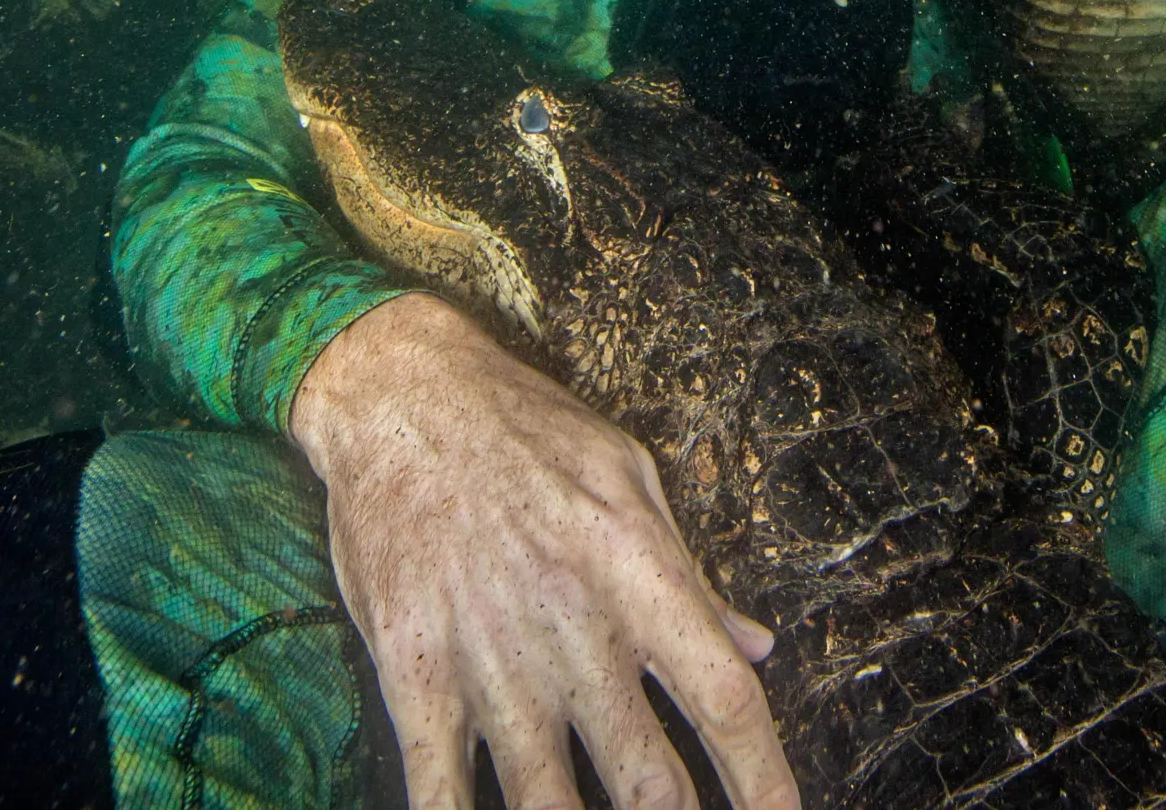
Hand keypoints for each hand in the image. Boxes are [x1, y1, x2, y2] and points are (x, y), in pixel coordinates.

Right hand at [289, 292, 796, 809]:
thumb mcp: (629, 478)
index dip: (765, 781)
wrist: (400, 396)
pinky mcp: (414, 674)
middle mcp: (575, 631)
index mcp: (640, 575)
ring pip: (549, 804)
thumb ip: (691, 577)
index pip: (725, 701)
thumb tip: (755, 647)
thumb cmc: (524, 429)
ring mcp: (491, 661)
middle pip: (648, 780)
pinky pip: (439, 790)